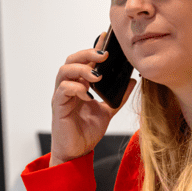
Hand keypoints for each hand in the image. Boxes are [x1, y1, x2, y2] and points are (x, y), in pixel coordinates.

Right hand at [50, 34, 136, 165]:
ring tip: (96, 76)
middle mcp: (69, 87)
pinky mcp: (58, 106)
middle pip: (72, 60)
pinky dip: (75, 88)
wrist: (77, 152)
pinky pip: (63, 90)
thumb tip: (133, 82)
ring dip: (81, 70)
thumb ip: (117, 97)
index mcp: (80, 85)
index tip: (105, 37)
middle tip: (104, 56)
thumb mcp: (107, 111)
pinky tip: (87, 94)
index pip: (85, 61)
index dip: (94, 48)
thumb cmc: (86, 131)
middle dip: (87, 54)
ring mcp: (62, 96)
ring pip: (64, 71)